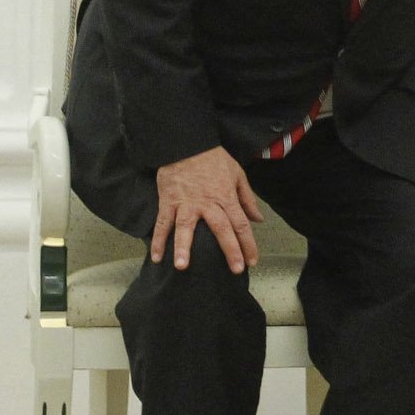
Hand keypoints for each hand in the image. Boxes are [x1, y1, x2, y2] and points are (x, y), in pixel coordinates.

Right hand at [152, 146, 262, 271]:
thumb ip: (247, 199)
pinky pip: (162, 223)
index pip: (241, 224)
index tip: (252, 261)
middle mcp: (207, 203)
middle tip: (235, 270)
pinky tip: (156, 258)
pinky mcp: (168, 202)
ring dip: (183, 248)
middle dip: (229, 250)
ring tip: (182, 267)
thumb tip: (258, 219)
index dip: (248, 244)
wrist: (186, 144)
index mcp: (226, 197)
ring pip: (185, 228)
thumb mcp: (237, 175)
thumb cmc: (214, 159)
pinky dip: (158, 240)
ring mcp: (186, 204)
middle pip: (221, 229)